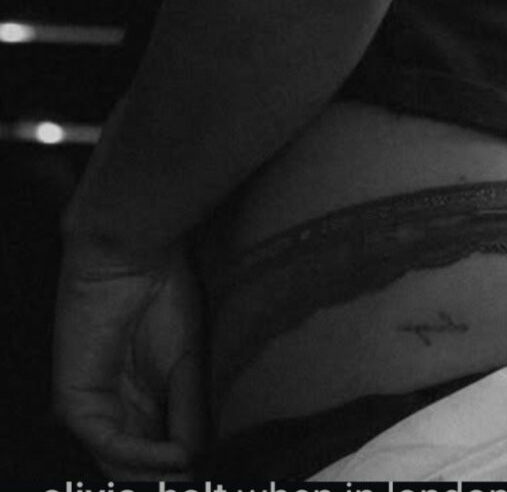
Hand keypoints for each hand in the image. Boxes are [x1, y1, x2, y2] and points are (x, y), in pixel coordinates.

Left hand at [53, 236, 207, 474]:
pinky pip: (106, 443)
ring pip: (119, 467)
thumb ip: (190, 415)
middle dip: (166, 482)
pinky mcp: (75, 402)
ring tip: (189, 478)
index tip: (214, 479)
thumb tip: (196, 463)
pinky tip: (174, 455)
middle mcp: (117, 414)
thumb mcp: (189, 364)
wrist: (132, 254)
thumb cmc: (164, 296)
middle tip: (200, 484)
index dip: (183, 473)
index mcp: (142, 405)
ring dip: (154, 478)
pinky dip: (141, 454)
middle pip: (137, 470)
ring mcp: (94, 410)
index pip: (158, 458)